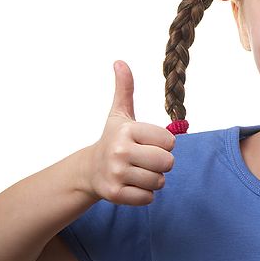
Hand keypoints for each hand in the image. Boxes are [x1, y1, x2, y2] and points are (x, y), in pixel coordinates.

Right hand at [85, 60, 175, 204]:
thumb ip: (125, 89)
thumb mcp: (119, 114)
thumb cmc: (113, 139)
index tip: (146, 143)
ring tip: (136, 172)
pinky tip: (131, 185)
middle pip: (168, 163)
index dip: (163, 144)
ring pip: (159, 182)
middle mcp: (120, 151)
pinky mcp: (115, 194)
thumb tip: (120, 62)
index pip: (170, 141)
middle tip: (144, 160)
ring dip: (153, 180)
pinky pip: (148, 198)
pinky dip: (144, 194)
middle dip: (161, 164)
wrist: (89, 170)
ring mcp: (116, 173)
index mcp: (127, 130)